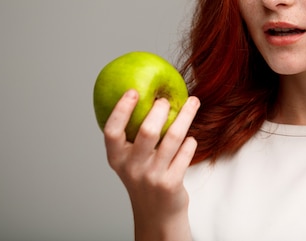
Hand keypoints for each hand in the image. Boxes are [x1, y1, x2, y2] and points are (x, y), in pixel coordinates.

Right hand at [103, 89, 199, 239]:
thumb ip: (134, 136)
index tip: (133, 91)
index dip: (121, 110)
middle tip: (167, 98)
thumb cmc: (145, 178)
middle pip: (147, 131)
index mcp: (117, 159)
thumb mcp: (131, 160)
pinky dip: (190, 142)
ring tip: (193, 102)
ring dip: (185, 116)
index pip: (112, 132)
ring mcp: (152, 176)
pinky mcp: (171, 183)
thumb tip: (151, 96)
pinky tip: (191, 139)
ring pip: (172, 138)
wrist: (157, 215)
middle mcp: (132, 168)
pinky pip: (185, 153)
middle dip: (160, 109)